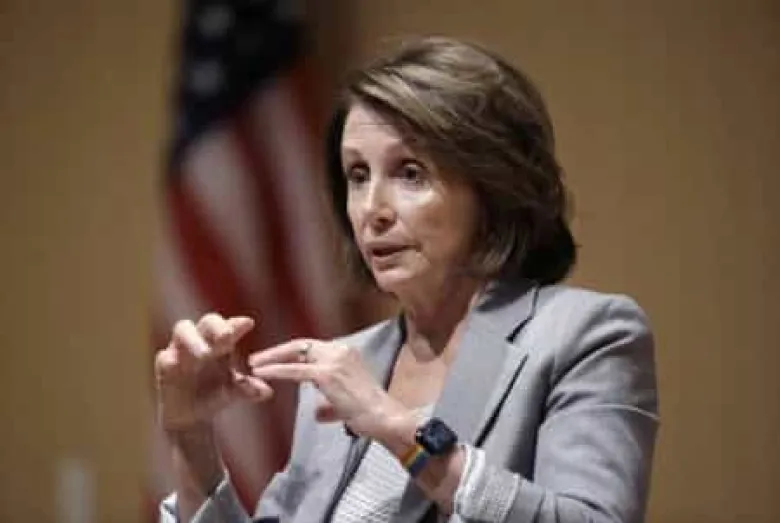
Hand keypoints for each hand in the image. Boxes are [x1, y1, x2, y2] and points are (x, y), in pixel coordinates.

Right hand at [155, 313, 272, 430]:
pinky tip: (174, 364)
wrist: (192, 416)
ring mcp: (182, 349)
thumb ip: (248, 389)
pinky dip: (169, 359)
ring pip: (183, 329)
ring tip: (203, 354)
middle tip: (226, 337)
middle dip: (216, 326)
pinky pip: (164, 357)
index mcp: (223, 342)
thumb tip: (266, 392)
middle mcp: (203, 339)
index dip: (238, 324)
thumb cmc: (217, 394)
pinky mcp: (165, 364)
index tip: (248, 324)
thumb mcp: (234, 392)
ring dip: (193, 340)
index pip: (231, 326)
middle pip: (208, 321)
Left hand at [248, 339, 407, 438]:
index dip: (291, 353)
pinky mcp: (327, 374)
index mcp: (346, 352)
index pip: (313, 347)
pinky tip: (261, 373)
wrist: (383, 417)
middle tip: (257, 359)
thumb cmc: (369, 413)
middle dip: (277, 352)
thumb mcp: (346, 402)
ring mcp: (334, 361)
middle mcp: (341, 350)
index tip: (274, 359)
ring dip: (272, 358)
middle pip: (302, 345)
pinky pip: (295, 370)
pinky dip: (275, 371)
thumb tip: (318, 412)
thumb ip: (330, 404)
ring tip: (254, 365)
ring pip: (296, 354)